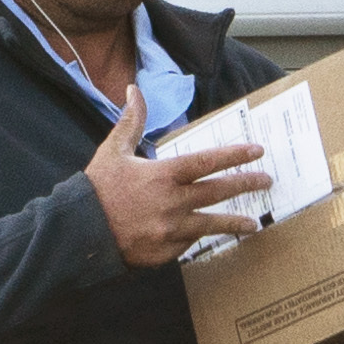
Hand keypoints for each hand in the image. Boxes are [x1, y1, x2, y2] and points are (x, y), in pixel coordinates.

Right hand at [87, 106, 271, 267]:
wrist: (77, 233)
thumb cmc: (96, 189)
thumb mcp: (113, 150)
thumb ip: (131, 121)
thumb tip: (134, 89)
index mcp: (162, 175)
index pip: (207, 161)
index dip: (235, 155)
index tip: (256, 151)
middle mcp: (171, 203)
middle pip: (218, 192)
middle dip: (245, 185)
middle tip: (266, 181)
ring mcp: (170, 231)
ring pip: (211, 225)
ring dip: (235, 222)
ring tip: (254, 223)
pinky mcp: (164, 253)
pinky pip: (187, 244)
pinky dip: (195, 238)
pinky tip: (207, 236)